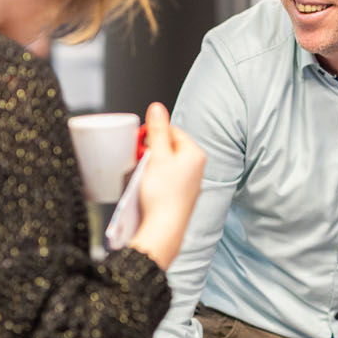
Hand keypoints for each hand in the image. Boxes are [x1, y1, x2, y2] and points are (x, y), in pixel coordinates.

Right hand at [128, 102, 204, 269]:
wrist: (164, 229)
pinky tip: (147, 188)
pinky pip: (167, 179)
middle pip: (169, 147)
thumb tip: (157, 108)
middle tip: (140, 158)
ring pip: (167, 164)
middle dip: (152, 150)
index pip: (173, 130)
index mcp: (195, 154)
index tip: (141, 141)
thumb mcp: (157, 156)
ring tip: (142, 174)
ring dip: (152, 165)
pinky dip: (155, 179)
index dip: (154, 133)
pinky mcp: (181, 196)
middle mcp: (197, 168)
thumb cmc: (162, 195)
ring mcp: (190, 183)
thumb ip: (158, 130)